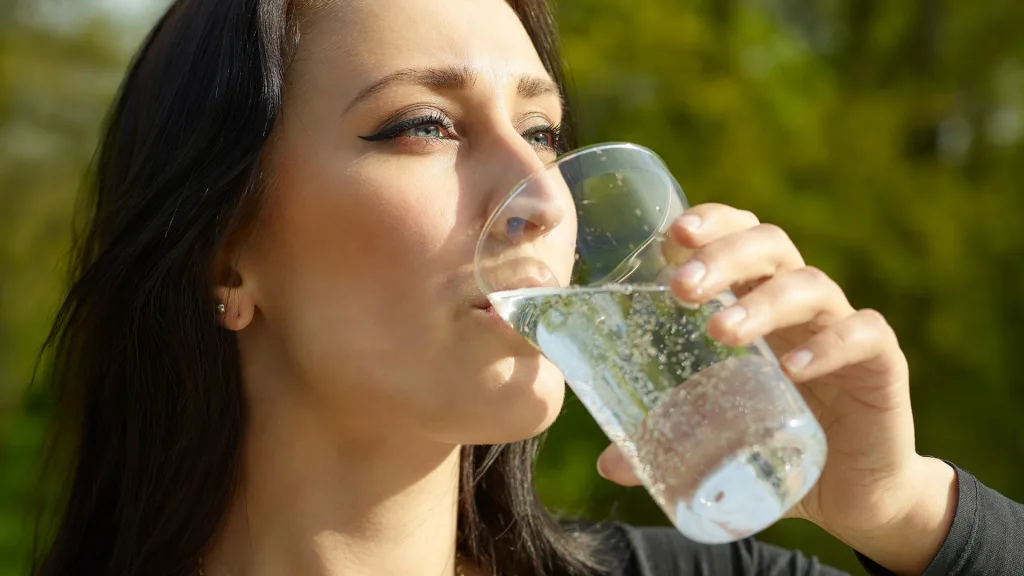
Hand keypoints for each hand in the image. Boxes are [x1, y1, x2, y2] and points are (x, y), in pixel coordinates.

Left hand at [595, 203, 955, 573]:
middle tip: (681, 289)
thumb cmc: (774, 445)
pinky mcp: (881, 364)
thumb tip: (609, 464)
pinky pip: (864, 335)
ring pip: (810, 286)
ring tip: (720, 331)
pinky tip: (793, 367)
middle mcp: (798, 304)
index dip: (709, 223)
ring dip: (763, 302)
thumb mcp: (715, 438)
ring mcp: (841, 328)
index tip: (670, 236)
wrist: (852, 493)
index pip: (736, 235)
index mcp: (755, 300)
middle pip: (769, 246)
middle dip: (723, 256)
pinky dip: (829, 345)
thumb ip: (666, 441)